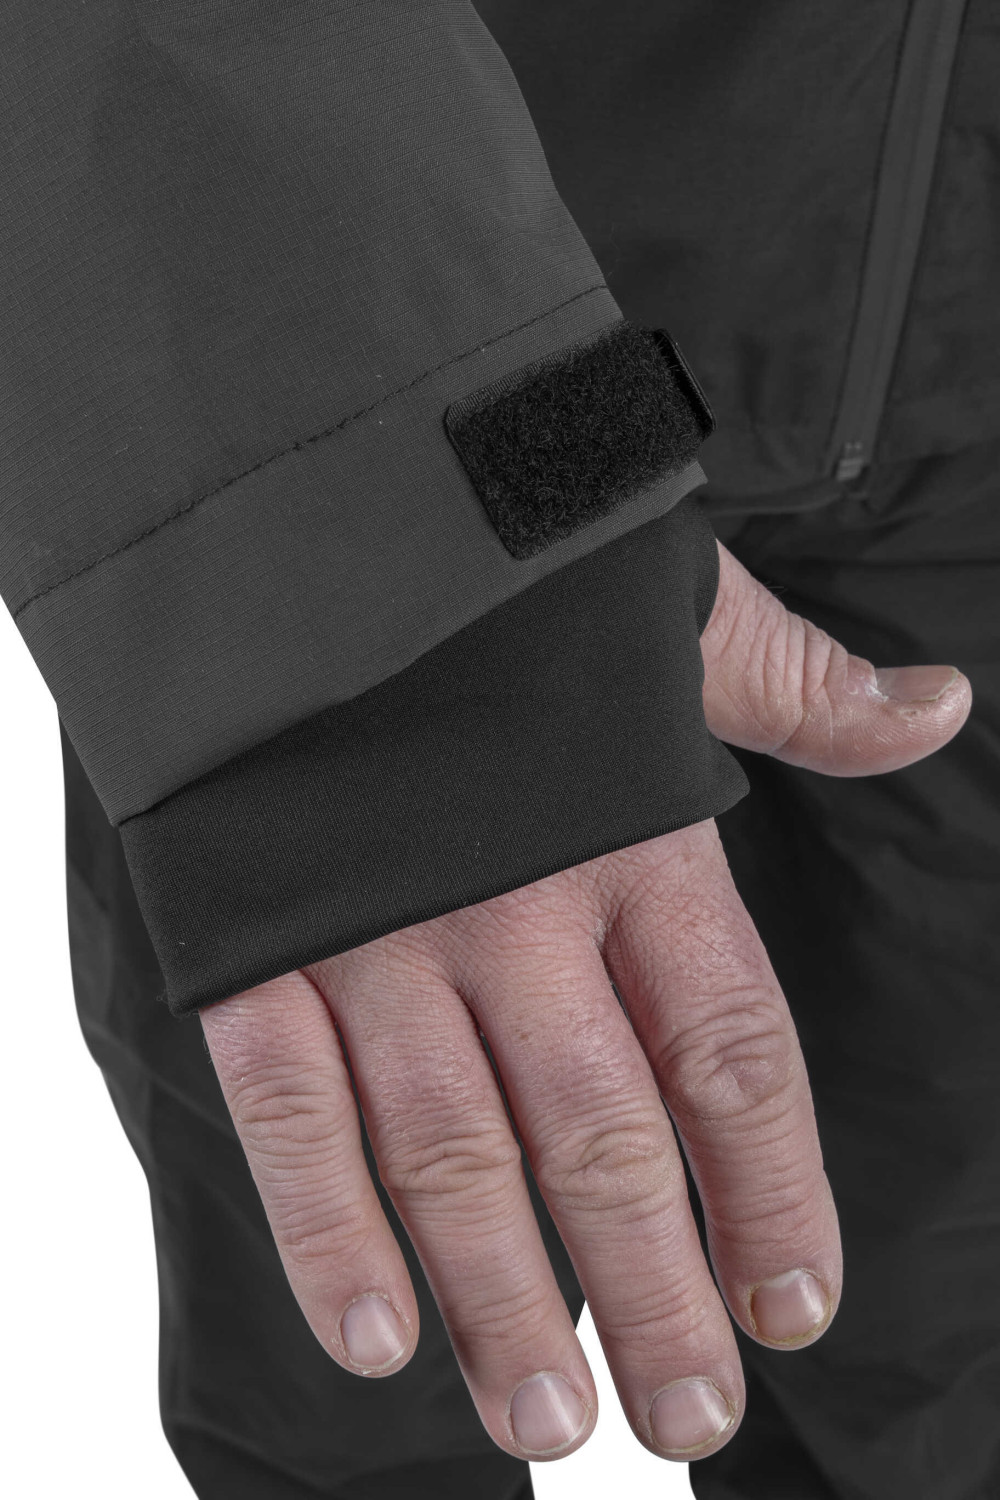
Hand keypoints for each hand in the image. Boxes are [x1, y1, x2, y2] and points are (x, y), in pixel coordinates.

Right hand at [200, 541, 969, 1462]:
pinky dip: (326, 1226)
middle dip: (654, 1289)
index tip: (795, 1302)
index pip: (730, 1050)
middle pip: (604, 1138)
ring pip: (454, 1153)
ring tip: (554, 1422)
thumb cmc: (506, 585)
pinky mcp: (260, 938)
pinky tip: (377, 1336)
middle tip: (687, 1416)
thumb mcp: (672, 615)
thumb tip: (938, 706)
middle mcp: (515, 906)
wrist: (309, 522)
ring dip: (507, 1301)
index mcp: (633, 836)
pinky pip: (292, 1104)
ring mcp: (380, 931)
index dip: (772, 1189)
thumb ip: (799, 687)